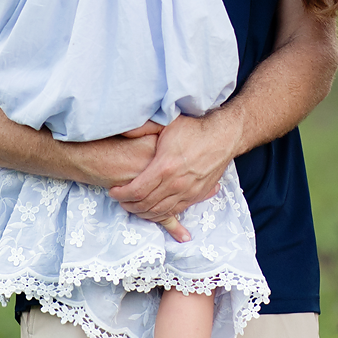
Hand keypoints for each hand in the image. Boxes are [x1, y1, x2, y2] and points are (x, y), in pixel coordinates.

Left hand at [107, 110, 239, 226]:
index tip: (113, 190)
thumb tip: (123, 129)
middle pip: (145, 204)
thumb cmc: (195, 128)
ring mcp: (188, 192)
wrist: (224, 136)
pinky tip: (152, 211)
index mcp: (165, 167)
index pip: (136, 190)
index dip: (121, 194)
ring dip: (143, 212)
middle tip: (120, 200)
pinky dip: (160, 214)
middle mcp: (176, 183)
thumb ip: (143, 127)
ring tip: (133, 206)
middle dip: (128, 205)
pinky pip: (175, 211)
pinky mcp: (197, 195)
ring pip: (159, 211)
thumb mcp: (167, 123)